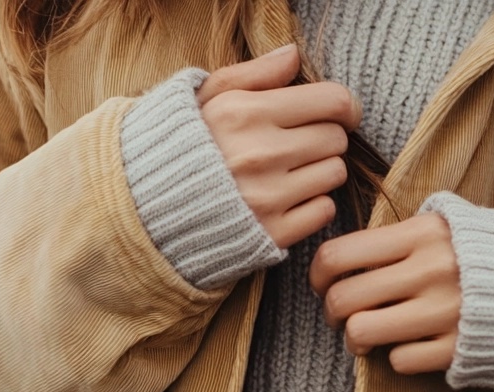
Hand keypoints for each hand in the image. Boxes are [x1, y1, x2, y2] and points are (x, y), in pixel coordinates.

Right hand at [195, 44, 363, 248]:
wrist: (150, 208)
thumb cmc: (185, 145)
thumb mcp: (208, 98)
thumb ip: (254, 73)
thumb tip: (294, 55)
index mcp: (245, 114)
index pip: (332, 101)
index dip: (343, 106)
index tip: (338, 113)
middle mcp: (259, 155)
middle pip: (336, 138)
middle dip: (325, 137)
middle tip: (301, 143)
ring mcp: (267, 197)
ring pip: (335, 174)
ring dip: (320, 170)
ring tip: (289, 170)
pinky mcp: (272, 233)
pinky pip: (324, 210)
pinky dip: (312, 204)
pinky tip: (285, 198)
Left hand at [309, 213, 461, 374]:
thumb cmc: (482, 256)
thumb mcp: (446, 226)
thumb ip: (398, 235)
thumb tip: (340, 257)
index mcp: (422, 233)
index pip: (339, 254)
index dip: (317, 275)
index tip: (321, 284)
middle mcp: (430, 271)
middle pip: (343, 298)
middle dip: (331, 312)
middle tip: (340, 316)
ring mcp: (443, 312)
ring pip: (361, 333)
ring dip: (354, 339)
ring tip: (363, 337)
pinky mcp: (455, 348)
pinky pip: (398, 360)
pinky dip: (397, 356)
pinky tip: (410, 344)